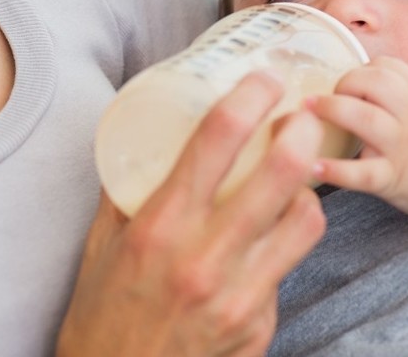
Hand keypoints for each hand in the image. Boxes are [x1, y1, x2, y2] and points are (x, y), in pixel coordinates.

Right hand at [57, 72, 326, 356]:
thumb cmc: (102, 315)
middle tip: (301, 115)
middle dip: (301, 130)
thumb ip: (126, 191)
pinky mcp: (259, 327)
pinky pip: (286, 271)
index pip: (217, 140)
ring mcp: (239, 297)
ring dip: (306, 191)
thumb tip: (148, 138)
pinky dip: (279, 249)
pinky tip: (261, 247)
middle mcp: (204, 259)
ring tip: (296, 178)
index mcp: (158, 227)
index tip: (264, 80)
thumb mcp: (100, 246)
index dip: (250, 97)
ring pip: (306, 221)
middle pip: (282, 173)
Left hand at [307, 56, 407, 219]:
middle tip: (329, 92)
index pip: (391, 68)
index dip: (367, 67)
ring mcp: (399, 148)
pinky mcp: (393, 178)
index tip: (355, 78)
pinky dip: (337, 171)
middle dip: (348, 80)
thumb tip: (376, 73)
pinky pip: (363, 173)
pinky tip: (315, 167)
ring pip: (366, 118)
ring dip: (333, 109)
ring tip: (307, 109)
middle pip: (377, 84)